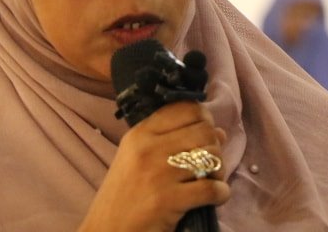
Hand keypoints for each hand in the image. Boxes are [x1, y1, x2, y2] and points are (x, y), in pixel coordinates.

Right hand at [78, 101, 229, 231]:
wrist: (107, 230)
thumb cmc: (124, 193)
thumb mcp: (138, 158)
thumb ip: (174, 140)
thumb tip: (220, 132)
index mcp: (141, 132)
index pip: (186, 108)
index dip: (204, 119)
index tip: (204, 136)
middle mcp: (149, 147)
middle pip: (204, 131)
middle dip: (214, 147)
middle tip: (209, 164)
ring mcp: (159, 173)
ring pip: (211, 157)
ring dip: (219, 171)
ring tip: (210, 180)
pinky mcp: (168, 200)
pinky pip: (212, 188)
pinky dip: (221, 193)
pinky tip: (215, 197)